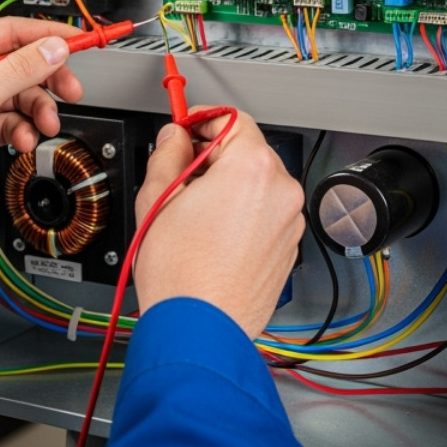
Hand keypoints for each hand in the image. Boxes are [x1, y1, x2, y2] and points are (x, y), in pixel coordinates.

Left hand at [0, 18, 85, 240]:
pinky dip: (20, 131)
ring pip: (19, 96)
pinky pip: (10, 121)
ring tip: (42, 124)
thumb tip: (52, 49)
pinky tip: (20, 140)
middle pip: (21, 65)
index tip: (77, 42)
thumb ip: (19, 70)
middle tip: (69, 91)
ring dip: (35, 111)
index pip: (11, 32)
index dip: (46, 37)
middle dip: (46, 81)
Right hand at [130, 110, 304, 337]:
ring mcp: (289, 222)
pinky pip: (266, 215)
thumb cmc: (180, 274)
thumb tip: (175, 138)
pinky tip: (214, 235)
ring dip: (231, 188)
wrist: (198, 327)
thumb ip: (168, 154)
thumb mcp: (157, 198)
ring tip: (195, 213)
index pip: (232, 119)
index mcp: (252, 169)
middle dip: (216, 157)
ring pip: (258, 186)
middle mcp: (281, 191)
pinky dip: (244, 215)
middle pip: (249, 152)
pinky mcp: (288, 248)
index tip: (187, 128)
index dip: (203, 120)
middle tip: (182, 174)